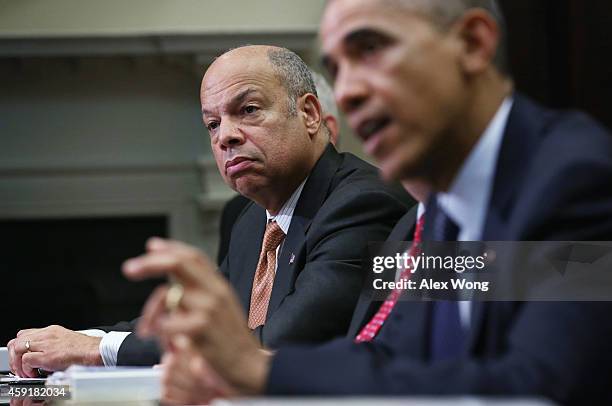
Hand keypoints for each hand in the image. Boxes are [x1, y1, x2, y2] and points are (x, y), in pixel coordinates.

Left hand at [7, 325, 102, 376]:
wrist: (97, 351)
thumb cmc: (87, 349)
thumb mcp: (67, 342)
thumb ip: (54, 345)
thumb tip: (45, 357)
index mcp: (53, 331)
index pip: (26, 334)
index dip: (20, 347)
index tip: (22, 358)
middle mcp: (48, 334)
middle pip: (18, 339)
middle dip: (16, 355)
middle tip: (21, 367)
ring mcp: (47, 343)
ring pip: (18, 348)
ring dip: (19, 362)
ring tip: (26, 371)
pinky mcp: (47, 355)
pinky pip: (26, 360)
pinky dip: (26, 369)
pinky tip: (35, 373)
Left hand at [123, 237, 270, 395]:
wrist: (248, 365)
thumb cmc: (229, 341)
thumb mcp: (219, 309)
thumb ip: (199, 294)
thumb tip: (172, 285)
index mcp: (218, 285)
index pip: (194, 256)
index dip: (171, 247)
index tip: (151, 245)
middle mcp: (215, 291)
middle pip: (179, 263)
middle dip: (150, 263)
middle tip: (129, 269)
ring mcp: (210, 308)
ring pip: (168, 294)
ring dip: (150, 312)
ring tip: (145, 330)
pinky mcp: (203, 328)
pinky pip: (169, 322)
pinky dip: (159, 329)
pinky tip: (158, 338)